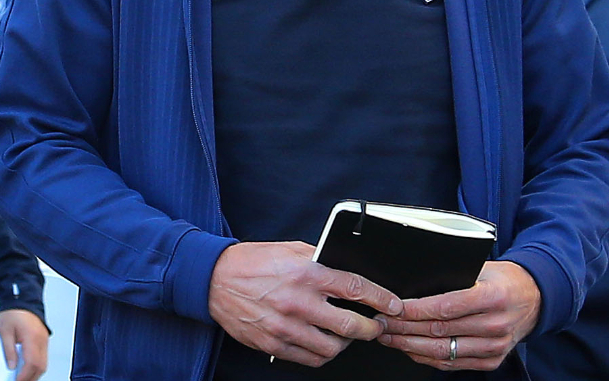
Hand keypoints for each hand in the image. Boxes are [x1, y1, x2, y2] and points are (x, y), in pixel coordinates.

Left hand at [0, 309, 48, 380]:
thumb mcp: (4, 331)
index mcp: (32, 336)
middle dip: (31, 378)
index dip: (24, 376)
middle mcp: (41, 338)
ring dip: (34, 373)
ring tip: (22, 378)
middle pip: (41, 366)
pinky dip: (36, 365)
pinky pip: (43, 356)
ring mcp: (44, 338)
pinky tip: (27, 368)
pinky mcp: (43, 338)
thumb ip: (8, 351)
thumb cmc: (13, 311)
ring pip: (44, 363)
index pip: (32, 363)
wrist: (21, 298)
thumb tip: (12, 366)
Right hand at [208, 241, 401, 367]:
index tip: (393, 305)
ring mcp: (286, 327)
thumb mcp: (290, 249)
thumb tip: (346, 270)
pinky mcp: (274, 345)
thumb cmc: (254, 261)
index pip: (354, 288)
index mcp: (305, 273)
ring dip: (346, 344)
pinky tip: (325, 344)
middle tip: (377, 326)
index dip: (380, 298)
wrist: (216, 280)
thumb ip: (319, 259)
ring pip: (332, 349)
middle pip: (350, 326)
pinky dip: (323, 355)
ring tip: (348, 335)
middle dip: (371, 329)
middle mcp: (298, 302)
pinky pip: (309, 359)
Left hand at [377, 261, 540, 371]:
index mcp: (491, 297)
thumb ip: (453, 275)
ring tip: (389, 337)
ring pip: (443, 351)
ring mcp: (494, 346)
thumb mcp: (481, 267)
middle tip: (382, 322)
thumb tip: (415, 281)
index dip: (414, 310)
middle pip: (440, 331)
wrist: (534, 298)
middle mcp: (494, 325)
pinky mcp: (491, 360)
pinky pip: (453, 363)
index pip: (445, 307)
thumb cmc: (503, 279)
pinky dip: (428, 357)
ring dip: (410, 345)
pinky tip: (411, 349)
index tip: (392, 307)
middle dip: (404, 328)